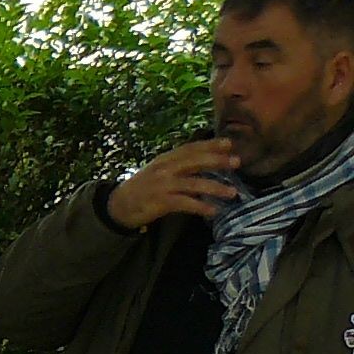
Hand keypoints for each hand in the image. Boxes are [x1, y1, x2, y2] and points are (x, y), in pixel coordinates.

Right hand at [104, 139, 239, 227]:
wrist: (118, 206)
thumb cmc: (143, 188)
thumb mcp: (158, 171)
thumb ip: (178, 165)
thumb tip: (206, 162)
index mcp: (165, 159)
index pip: (191, 148)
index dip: (210, 145)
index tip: (229, 143)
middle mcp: (164, 169)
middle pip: (195, 161)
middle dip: (217, 161)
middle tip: (237, 162)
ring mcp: (162, 185)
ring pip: (193, 183)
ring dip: (215, 187)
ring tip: (232, 193)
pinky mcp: (160, 201)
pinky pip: (185, 203)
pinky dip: (200, 206)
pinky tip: (213, 210)